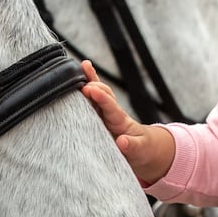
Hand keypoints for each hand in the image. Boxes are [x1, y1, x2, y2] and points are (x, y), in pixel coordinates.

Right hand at [80, 60, 176, 184]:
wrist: (142, 150)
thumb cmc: (142, 149)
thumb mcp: (141, 150)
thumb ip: (132, 146)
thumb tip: (122, 142)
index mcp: (120, 120)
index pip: (110, 106)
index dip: (101, 98)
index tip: (90, 90)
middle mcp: (111, 113)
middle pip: (103, 95)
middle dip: (94, 86)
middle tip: (81, 82)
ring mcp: (104, 114)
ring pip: (95, 95)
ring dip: (89, 81)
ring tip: (82, 65)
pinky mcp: (97, 118)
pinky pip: (89, 103)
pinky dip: (82, 92)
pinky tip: (75, 80)